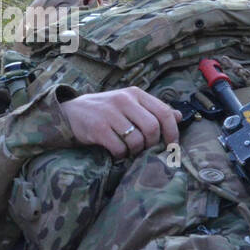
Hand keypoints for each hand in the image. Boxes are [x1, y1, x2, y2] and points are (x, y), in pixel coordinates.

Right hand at [60, 87, 180, 157]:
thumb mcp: (128, 104)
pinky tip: (115, 152)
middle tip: (145, 150)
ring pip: (137, 140)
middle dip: (152, 144)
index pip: (164, 112)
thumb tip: (179, 116)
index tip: (172, 146)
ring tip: (128, 151)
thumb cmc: (104, 110)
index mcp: (135, 93)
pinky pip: (119, 148)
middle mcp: (124, 100)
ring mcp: (110, 113)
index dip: (172, 132)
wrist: (70, 113)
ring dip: (135, 151)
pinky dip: (120, 155)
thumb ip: (152, 109)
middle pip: (152, 128)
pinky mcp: (98, 128)